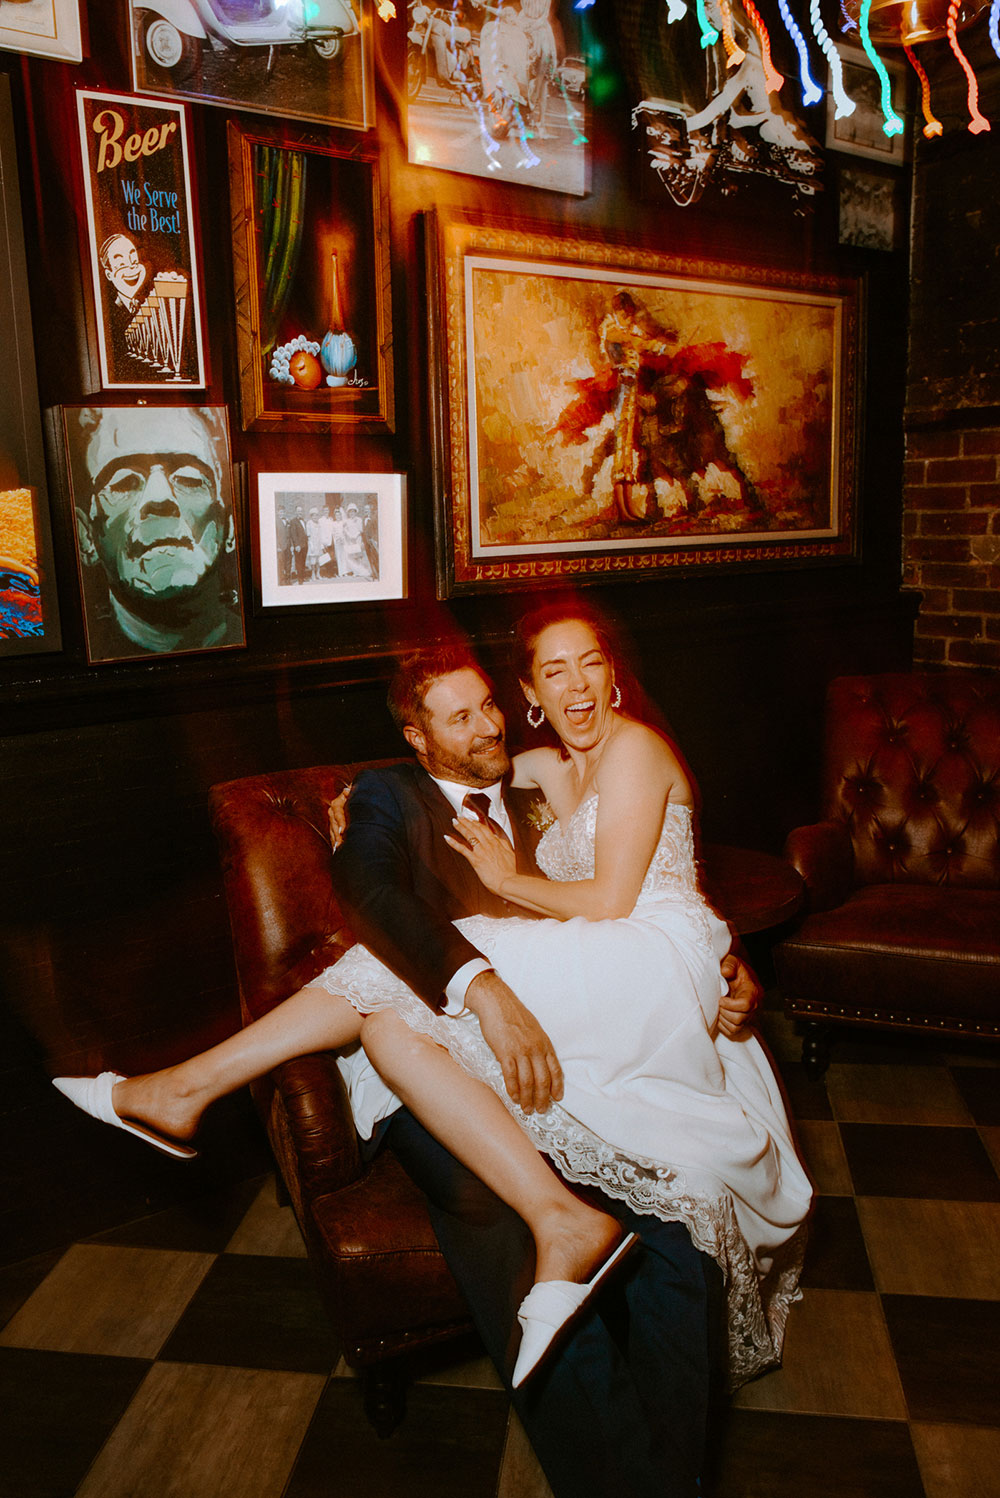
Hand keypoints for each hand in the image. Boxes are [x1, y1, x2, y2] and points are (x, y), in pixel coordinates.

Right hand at [328, 783, 351, 850]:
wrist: (352, 798)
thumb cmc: (355, 796)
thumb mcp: (354, 794)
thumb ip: (351, 793)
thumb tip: (347, 791)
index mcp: (336, 804)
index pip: (337, 814)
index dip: (340, 823)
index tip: (342, 831)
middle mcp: (332, 813)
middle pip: (334, 825)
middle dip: (337, 835)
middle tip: (341, 844)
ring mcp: (332, 820)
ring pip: (333, 832)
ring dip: (336, 841)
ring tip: (339, 849)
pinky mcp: (333, 827)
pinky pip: (333, 836)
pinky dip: (336, 842)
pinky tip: (337, 850)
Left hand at [444, 813, 516, 894]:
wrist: (509, 881)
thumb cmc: (510, 872)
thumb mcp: (510, 854)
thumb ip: (504, 845)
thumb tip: (499, 839)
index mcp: (497, 843)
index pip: (485, 829)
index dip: (477, 824)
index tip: (472, 820)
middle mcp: (488, 844)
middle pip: (476, 829)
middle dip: (467, 822)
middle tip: (460, 816)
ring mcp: (481, 851)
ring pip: (469, 835)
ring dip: (460, 827)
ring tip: (454, 822)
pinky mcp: (475, 859)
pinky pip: (462, 849)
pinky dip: (454, 842)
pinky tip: (447, 838)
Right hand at [465, 970, 563, 1113]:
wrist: (497, 1003)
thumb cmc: (514, 1015)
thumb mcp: (534, 1030)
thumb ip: (538, 1047)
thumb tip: (540, 1064)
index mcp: (544, 1044)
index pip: (556, 1070)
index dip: (557, 1086)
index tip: (557, 1098)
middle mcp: (535, 1049)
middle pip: (542, 1080)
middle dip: (542, 1098)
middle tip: (540, 1110)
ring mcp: (520, 1051)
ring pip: (527, 1082)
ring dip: (527, 1098)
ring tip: (527, 1109)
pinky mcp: (505, 1052)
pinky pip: (511, 1076)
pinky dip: (513, 1089)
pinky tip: (513, 1097)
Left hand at [717, 952, 761, 1039]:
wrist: (738, 976)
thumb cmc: (735, 969)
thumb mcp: (732, 960)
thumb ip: (729, 964)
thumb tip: (725, 972)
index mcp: (752, 991)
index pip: (746, 1005)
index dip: (730, 1005)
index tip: (721, 998)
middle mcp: (754, 1006)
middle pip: (740, 1019)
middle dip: (724, 1012)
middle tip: (718, 1002)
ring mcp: (748, 1016)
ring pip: (735, 1027)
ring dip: (723, 1019)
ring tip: (718, 1008)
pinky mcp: (742, 1022)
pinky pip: (732, 1032)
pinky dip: (723, 1026)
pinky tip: (720, 1014)